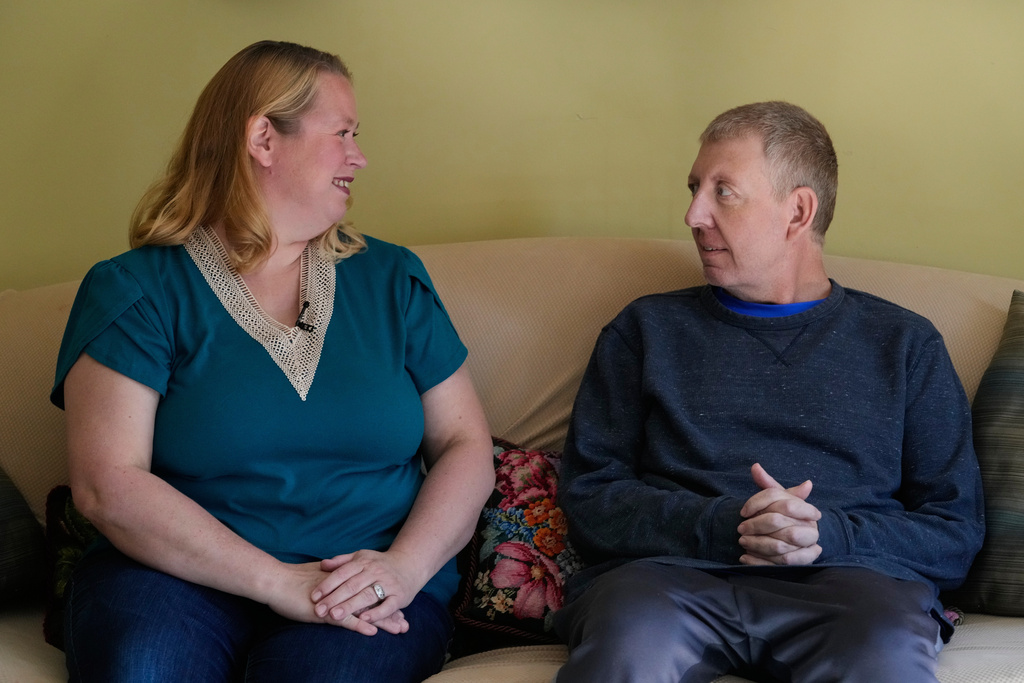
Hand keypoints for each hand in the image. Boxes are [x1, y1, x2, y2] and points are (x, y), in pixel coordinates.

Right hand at [264, 561, 406, 635]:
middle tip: (405, 622)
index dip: (383, 601)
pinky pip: (345, 619)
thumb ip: (332, 581)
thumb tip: (340, 585)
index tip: (399, 609)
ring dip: (382, 621)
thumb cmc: (291, 581)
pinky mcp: (324, 610)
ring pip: (363, 611)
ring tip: (398, 628)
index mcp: (342, 582)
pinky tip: (372, 632)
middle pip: (371, 601)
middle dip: (389, 613)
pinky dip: (359, 625)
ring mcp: (334, 600)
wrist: (274, 581)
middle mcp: (342, 589)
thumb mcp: (317, 578)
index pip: (368, 591)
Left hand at [311, 549, 420, 632]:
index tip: (313, 596)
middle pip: (352, 585)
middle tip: (319, 610)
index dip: (327, 584)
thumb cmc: (380, 564)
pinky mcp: (399, 596)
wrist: (410, 565)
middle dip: (334, 598)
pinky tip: (363, 619)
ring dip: (350, 606)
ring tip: (334, 616)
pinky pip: (387, 606)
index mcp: (364, 561)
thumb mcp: (362, 557)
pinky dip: (376, 612)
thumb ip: (342, 561)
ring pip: (367, 595)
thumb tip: (322, 564)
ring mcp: (388, 583)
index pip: (342, 573)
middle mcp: (376, 571)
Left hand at [737, 463, 821, 565]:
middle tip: (740, 529)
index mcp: (805, 507)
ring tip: (742, 543)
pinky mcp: (804, 562)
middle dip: (755, 526)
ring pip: (780, 546)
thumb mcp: (780, 499)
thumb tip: (755, 467)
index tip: (743, 511)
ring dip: (757, 545)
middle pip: (778, 523)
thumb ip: (768, 485)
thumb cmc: (789, 516)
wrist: (808, 539)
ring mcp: (809, 544)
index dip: (758, 504)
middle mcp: (810, 526)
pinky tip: (745, 559)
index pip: (782, 501)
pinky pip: (781, 564)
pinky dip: (760, 562)